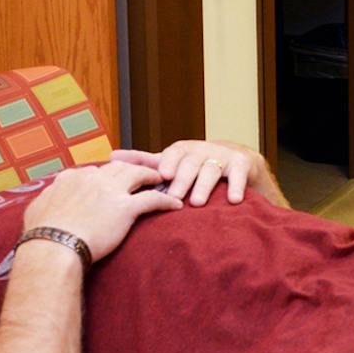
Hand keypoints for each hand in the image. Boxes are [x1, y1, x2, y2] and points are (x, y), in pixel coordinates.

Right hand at [23, 162, 179, 261]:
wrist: (53, 246)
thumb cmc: (41, 235)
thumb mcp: (38, 209)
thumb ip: (47, 199)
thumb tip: (46, 199)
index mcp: (72, 177)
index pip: (96, 171)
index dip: (107, 175)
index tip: (114, 180)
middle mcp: (93, 178)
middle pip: (120, 167)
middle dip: (134, 168)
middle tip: (145, 172)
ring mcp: (111, 191)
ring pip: (138, 175)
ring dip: (152, 176)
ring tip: (164, 180)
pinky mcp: (125, 208)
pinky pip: (153, 199)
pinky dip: (166, 200)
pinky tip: (176, 205)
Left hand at [112, 140, 285, 208]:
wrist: (236, 161)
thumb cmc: (195, 165)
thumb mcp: (170, 161)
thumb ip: (144, 162)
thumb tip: (111, 157)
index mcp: (182, 150)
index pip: (172, 155)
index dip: (168, 164)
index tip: (162, 176)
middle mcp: (202, 150)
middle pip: (191, 163)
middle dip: (183, 179)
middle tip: (175, 196)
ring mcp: (222, 156)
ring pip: (212, 169)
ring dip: (204, 185)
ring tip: (197, 202)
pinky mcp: (242, 165)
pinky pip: (239, 175)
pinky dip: (235, 186)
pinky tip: (232, 200)